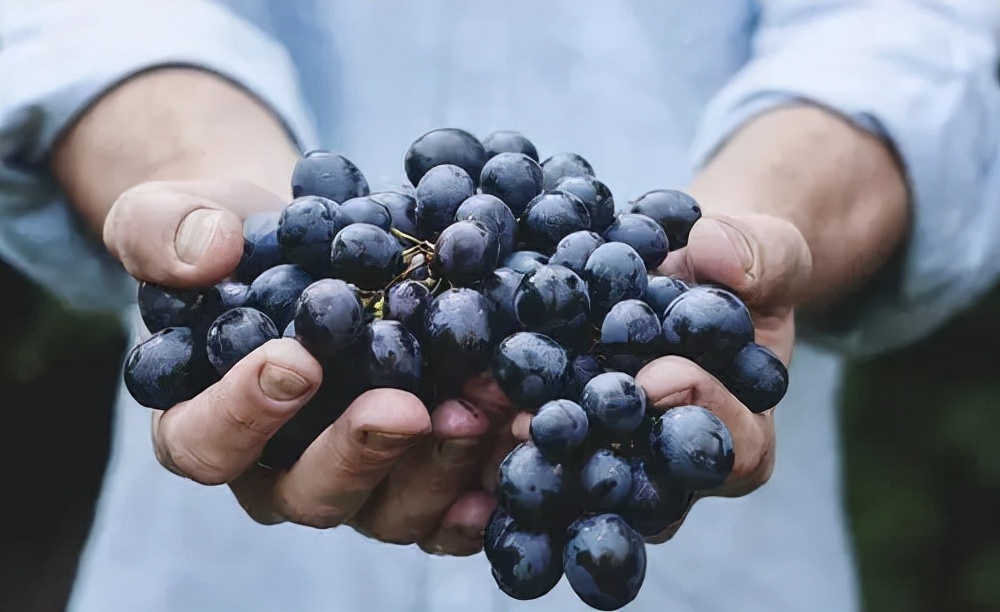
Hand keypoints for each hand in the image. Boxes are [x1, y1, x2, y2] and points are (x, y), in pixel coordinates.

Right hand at [105, 179, 516, 554]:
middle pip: (309, 493)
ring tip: (484, 407)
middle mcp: (279, 469)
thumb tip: (208, 253)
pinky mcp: (416, 475)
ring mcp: (355, 480)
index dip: (243, 414)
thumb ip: (163, 231)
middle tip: (405, 407)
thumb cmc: (232, 239)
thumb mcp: (174, 215)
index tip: (296, 361)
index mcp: (203, 422)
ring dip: (440, 465)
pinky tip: (519, 446)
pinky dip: (486, 485)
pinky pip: (449, 507)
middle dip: (360, 452)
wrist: (310, 244)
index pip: (205, 443)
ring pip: (389, 508)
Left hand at [510, 212, 812, 540]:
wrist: (679, 269)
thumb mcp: (767, 251)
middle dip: (593, 453)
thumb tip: (715, 251)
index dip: (700, 413)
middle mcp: (671, 468)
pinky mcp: (559, 441)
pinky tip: (451, 408)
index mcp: (741, 435)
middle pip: (641, 486)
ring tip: (485, 417)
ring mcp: (611, 460)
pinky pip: (528, 452)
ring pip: (575, 482)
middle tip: (543, 422)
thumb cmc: (734, 270)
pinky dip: (490, 433)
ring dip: (529, 456)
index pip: (732, 448)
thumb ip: (759, 256)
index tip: (659, 376)